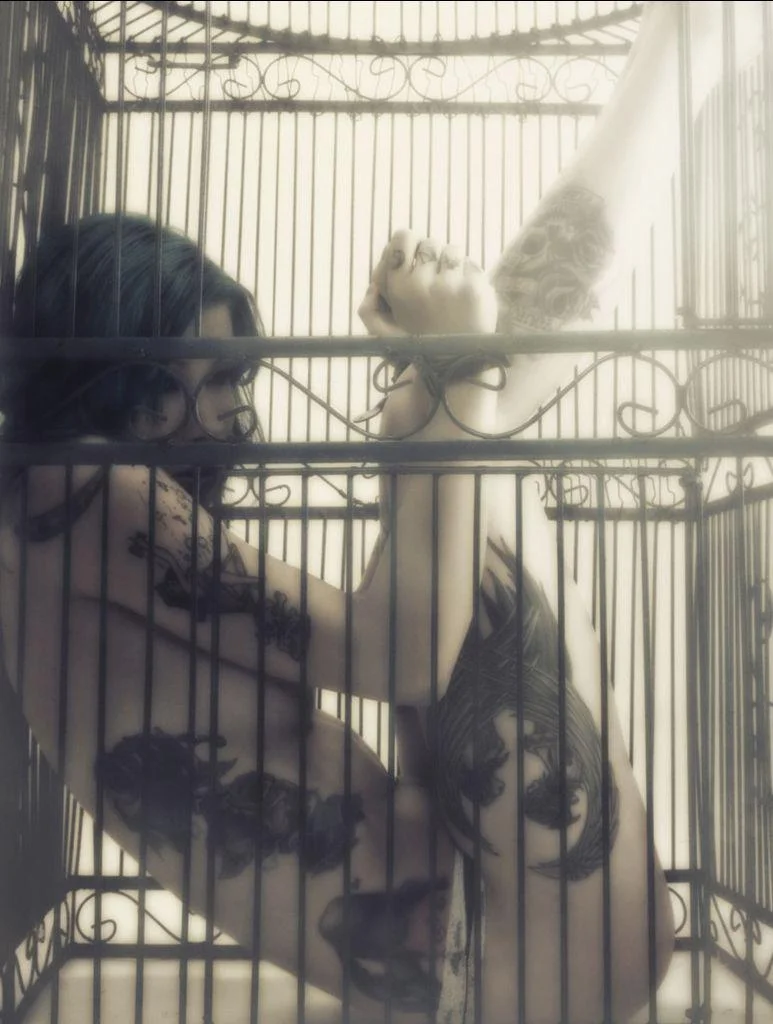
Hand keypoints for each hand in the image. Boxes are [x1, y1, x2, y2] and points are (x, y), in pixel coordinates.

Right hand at [358, 229, 497, 336]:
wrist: (456, 366)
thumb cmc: (420, 347)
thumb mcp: (385, 336)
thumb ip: (368, 312)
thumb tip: (372, 286)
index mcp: (398, 288)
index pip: (403, 236)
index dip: (411, 245)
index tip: (416, 260)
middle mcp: (422, 283)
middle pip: (430, 243)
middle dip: (433, 258)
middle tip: (437, 280)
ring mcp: (450, 285)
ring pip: (452, 250)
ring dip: (453, 265)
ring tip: (452, 289)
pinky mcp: (474, 288)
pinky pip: (471, 265)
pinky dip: (470, 277)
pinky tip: (466, 298)